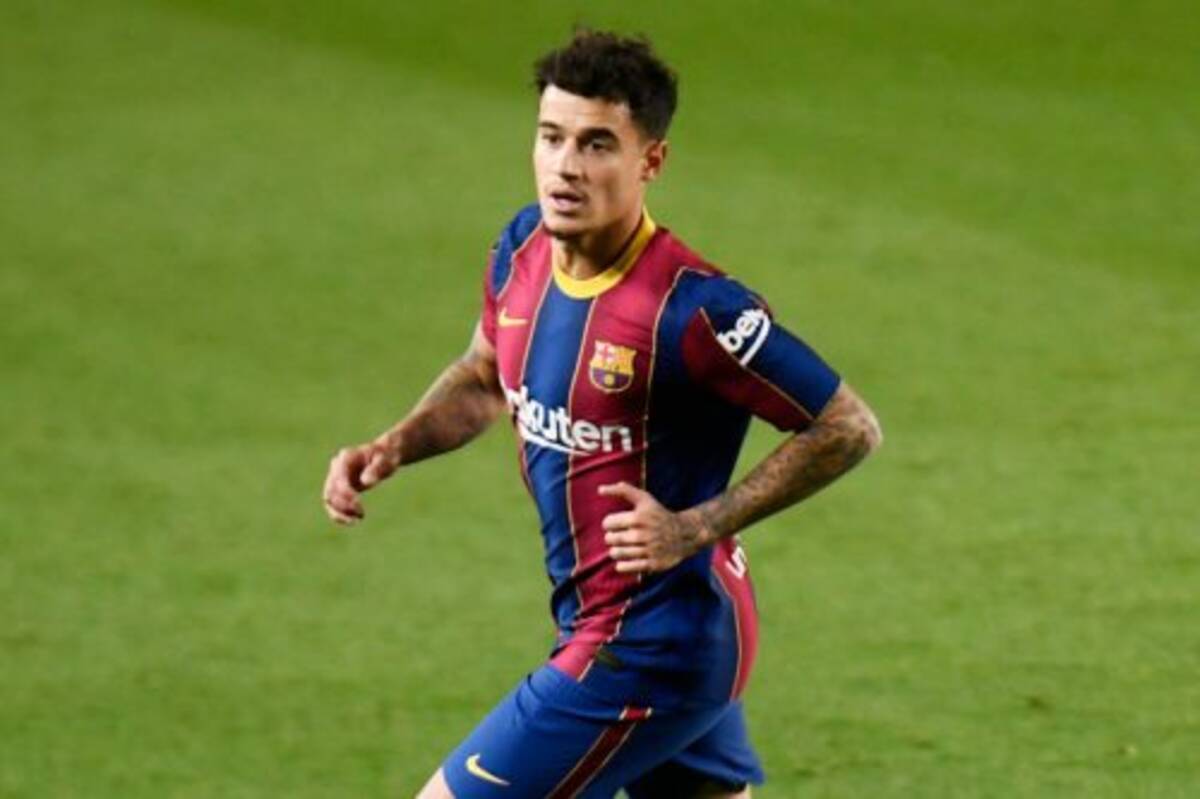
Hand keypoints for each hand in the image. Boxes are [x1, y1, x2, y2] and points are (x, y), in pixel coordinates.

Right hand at [322, 441, 399, 524]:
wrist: (384, 455)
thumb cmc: (386, 456)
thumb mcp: (386, 461)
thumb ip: (376, 469)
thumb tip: (365, 481)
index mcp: (346, 458)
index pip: (339, 479)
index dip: (346, 493)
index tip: (359, 504)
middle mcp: (337, 467)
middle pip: (330, 490)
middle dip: (343, 505)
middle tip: (361, 514)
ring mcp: (335, 477)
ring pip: (329, 499)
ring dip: (340, 512)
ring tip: (357, 519)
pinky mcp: (338, 487)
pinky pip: (332, 503)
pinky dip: (339, 514)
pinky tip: (352, 521)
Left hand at [599, 482, 715, 573]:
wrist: (684, 533)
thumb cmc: (658, 514)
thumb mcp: (644, 498)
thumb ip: (622, 490)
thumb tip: (599, 489)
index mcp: (639, 517)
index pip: (608, 523)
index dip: (609, 523)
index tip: (615, 524)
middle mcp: (644, 534)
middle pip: (611, 539)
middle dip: (611, 538)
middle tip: (617, 536)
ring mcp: (649, 550)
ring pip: (617, 554)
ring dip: (615, 551)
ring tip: (621, 547)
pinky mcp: (653, 564)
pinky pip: (628, 567)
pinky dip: (622, 565)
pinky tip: (625, 559)